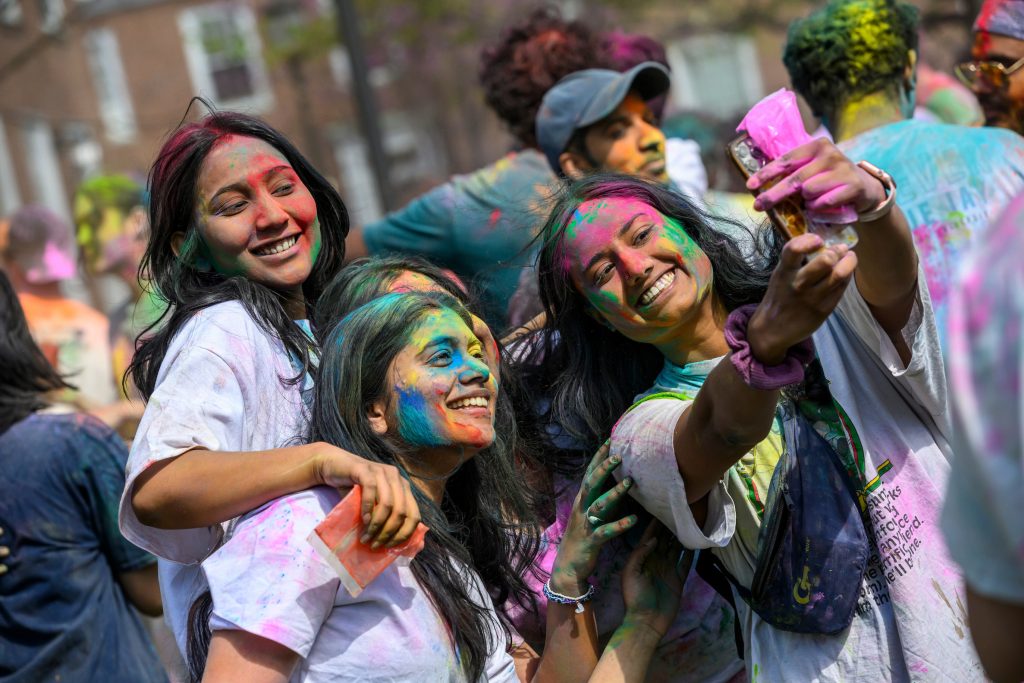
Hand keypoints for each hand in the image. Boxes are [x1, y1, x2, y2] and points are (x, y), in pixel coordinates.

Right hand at [311, 443, 421, 548]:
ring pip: (388, 503)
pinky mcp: (365, 469)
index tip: (389, 547)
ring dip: (377, 525)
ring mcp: (381, 471)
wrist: (333, 466)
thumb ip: (388, 520)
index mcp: (404, 487)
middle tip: (374, 545)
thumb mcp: (374, 506)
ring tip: (366, 538)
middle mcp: (396, 478)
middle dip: (389, 532)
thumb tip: (414, 547)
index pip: (414, 515)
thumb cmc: (355, 490)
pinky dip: (368, 508)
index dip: (404, 534)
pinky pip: (371, 490)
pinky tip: (363, 520)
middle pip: (401, 511)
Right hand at [549, 442, 637, 594]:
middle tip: (619, 455)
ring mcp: (584, 524)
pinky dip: (619, 525)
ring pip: (599, 504)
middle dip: (604, 468)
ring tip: (630, 482)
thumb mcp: (589, 515)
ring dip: (615, 492)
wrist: (568, 567)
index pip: (589, 473)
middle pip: (591, 483)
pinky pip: (606, 531)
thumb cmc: (583, 538)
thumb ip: (601, 499)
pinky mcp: (591, 541)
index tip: (610, 440)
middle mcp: (581, 509)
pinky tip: (634, 521)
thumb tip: (618, 482)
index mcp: (581, 501)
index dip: (599, 457)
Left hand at [620, 520, 686, 636]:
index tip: (661, 510)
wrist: (646, 621)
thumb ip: (640, 554)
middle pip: (664, 540)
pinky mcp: (678, 579)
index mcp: (642, 558)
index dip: (654, 525)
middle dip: (669, 527)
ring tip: (689, 522)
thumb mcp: (631, 572)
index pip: (649, 537)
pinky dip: (691, 553)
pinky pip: (686, 563)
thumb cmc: (634, 597)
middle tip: (678, 512)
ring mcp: (668, 569)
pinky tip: (696, 542)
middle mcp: (655, 561)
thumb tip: (654, 538)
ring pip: (676, 549)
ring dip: (681, 537)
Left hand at [747, 137, 885, 215]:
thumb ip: (793, 172)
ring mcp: (843, 169)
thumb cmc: (831, 179)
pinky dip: (818, 209)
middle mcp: (830, 154)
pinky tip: (820, 208)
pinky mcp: (853, 185)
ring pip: (809, 191)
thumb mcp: (813, 169)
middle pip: (794, 179)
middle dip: (774, 194)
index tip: (750, 186)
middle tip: (759, 206)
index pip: (786, 160)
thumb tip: (760, 185)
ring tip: (810, 203)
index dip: (766, 174)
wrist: (866, 188)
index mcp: (816, 146)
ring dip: (805, 203)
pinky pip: (825, 202)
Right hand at [747, 233, 856, 363]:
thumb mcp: (780, 276)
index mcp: (784, 272)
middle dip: (837, 251)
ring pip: (839, 274)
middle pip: (826, 261)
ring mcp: (812, 298)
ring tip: (849, 257)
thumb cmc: (778, 298)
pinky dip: (847, 277)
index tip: (818, 240)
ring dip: (849, 262)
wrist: (772, 330)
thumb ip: (797, 262)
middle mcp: (798, 284)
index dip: (809, 240)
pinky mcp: (824, 310)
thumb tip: (823, 245)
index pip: (794, 249)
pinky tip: (844, 274)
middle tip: (841, 249)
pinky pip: (841, 289)